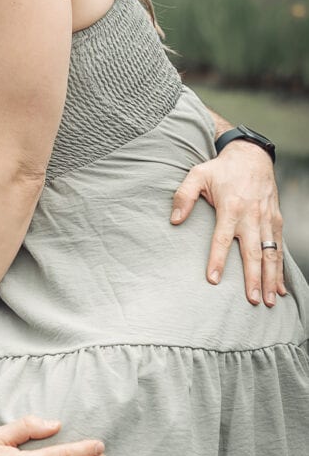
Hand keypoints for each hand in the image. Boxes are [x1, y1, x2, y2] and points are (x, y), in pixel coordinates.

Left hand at [171, 140, 283, 306]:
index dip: (218, 259)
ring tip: (269, 300)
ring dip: (271, 278)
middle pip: (253, 252)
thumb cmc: (221, 168)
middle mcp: (251, 215)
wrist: (252, 155)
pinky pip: (279, 247)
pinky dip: (281, 267)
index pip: (222, 238)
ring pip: (271, 253)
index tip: (214, 280)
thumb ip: (184, 196)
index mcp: (231, 207)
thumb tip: (174, 220)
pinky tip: (280, 286)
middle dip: (253, 278)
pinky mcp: (276, 220)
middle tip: (253, 300)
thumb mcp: (197, 174)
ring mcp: (266, 219)